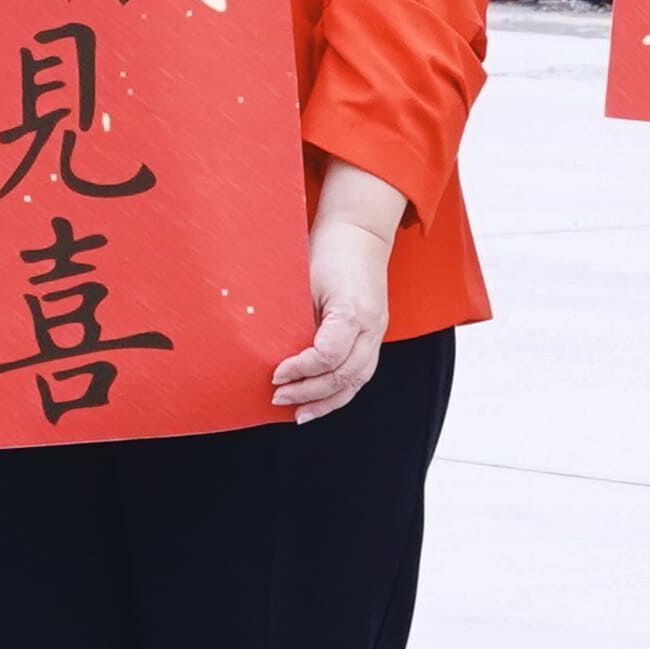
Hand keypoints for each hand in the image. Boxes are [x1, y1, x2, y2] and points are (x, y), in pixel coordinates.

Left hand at [271, 166, 405, 417]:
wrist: (359, 233)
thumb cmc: (328, 251)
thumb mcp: (306, 281)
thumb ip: (296, 318)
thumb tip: (271, 352)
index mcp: (354, 310)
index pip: (329, 354)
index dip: (301, 369)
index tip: (275, 373)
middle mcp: (372, 326)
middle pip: (344, 375)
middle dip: (309, 392)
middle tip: (278, 397)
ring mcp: (378, 333)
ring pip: (357, 381)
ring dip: (327, 401)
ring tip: (299, 414)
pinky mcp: (375, 335)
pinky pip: (361, 373)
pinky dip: (340, 391)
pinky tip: (319, 401)